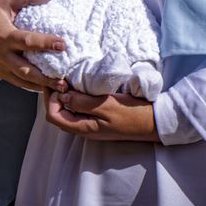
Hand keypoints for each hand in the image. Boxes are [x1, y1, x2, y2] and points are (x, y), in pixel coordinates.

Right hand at [0, 0, 67, 93]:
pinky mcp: (1, 73)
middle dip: (45, 78)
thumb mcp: (7, 2)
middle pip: (25, 70)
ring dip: (41, 85)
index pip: (28, 41)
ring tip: (60, 88)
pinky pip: (17, 83)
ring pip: (22, 80)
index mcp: (5, 36)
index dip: (46, 43)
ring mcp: (1, 66)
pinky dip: (32, 86)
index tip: (63, 45)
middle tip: (64, 82)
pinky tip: (47, 87)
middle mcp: (3, 55)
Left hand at [43, 90, 157, 141]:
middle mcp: (85, 128)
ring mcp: (92, 124)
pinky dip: (75, 97)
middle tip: (58, 77)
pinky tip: (81, 86)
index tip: (56, 80)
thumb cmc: (133, 114)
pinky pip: (79, 109)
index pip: (54, 115)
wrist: (155, 122)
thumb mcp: (108, 106)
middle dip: (54, 96)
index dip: (50, 98)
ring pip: (68, 111)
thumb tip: (62, 96)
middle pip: (58, 114)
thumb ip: (84, 102)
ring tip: (67, 79)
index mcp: (84, 128)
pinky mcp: (100, 118)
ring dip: (64, 96)